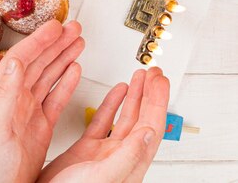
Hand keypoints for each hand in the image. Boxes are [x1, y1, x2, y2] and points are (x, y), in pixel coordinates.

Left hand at [0, 20, 84, 182]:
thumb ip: (4, 94)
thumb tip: (14, 62)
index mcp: (2, 94)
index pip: (22, 58)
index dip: (38, 40)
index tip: (54, 26)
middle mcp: (15, 99)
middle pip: (38, 61)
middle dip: (55, 42)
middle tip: (73, 27)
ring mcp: (28, 111)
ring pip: (48, 75)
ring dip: (62, 56)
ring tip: (77, 40)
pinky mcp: (40, 127)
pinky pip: (56, 98)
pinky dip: (66, 82)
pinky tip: (73, 70)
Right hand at [39, 68, 169, 182]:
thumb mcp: (104, 176)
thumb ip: (127, 155)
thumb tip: (149, 131)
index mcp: (130, 162)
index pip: (151, 125)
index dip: (158, 101)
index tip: (161, 81)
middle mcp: (120, 155)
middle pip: (142, 118)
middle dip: (150, 93)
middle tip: (155, 73)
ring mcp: (103, 151)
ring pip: (124, 117)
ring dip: (134, 95)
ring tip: (140, 77)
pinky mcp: (85, 149)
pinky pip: (102, 121)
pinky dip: (110, 104)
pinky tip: (116, 92)